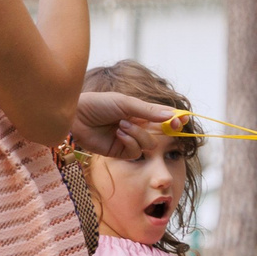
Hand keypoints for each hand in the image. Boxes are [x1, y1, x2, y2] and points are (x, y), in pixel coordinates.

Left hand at [70, 91, 185, 159]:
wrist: (74, 117)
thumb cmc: (97, 104)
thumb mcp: (125, 103)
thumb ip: (149, 111)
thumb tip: (172, 115)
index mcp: (139, 112)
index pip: (163, 117)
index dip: (175, 119)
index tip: (183, 119)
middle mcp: (136, 126)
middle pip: (162, 133)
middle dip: (167, 128)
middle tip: (172, 124)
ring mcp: (129, 140)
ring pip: (150, 144)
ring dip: (138, 134)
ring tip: (121, 125)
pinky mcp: (120, 152)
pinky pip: (136, 152)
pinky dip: (130, 142)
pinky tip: (118, 134)